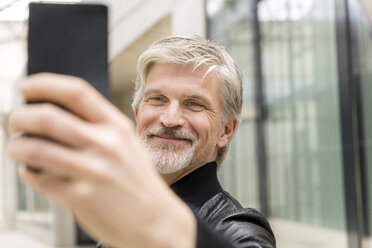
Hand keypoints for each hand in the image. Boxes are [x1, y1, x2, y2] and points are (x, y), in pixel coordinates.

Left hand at [6, 73, 195, 247]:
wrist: (156, 220)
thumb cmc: (138, 182)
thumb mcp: (126, 144)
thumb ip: (96, 127)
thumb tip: (53, 112)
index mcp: (117, 127)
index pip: (76, 91)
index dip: (43, 84)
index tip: (25, 86)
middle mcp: (106, 145)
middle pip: (47, 116)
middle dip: (19, 116)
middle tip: (14, 120)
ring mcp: (93, 171)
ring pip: (35, 149)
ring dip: (16, 146)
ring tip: (17, 148)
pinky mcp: (81, 198)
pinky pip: (38, 179)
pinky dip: (27, 173)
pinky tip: (32, 172)